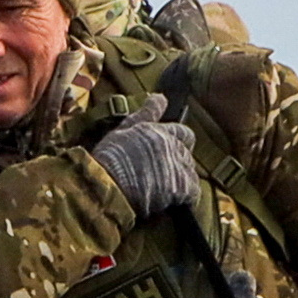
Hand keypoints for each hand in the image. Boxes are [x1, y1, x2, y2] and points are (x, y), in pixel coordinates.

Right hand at [84, 117, 202, 223]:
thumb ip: (145, 113)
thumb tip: (161, 96)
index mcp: (159, 131)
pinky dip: (185, 197)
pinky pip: (192, 193)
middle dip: (176, 162)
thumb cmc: (108, 159)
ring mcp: (177, 167)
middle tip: (158, 174)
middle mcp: (172, 147)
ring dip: (180, 179)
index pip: (182, 133)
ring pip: (190, 172)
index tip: (168, 151)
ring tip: (160, 189)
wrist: (105, 186)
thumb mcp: (122, 130)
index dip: (178, 143)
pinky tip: (171, 201)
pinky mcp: (180, 188)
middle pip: (186, 153)